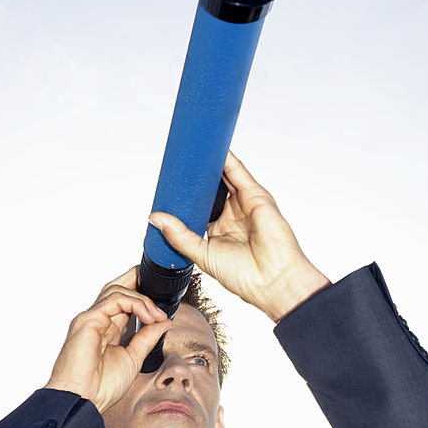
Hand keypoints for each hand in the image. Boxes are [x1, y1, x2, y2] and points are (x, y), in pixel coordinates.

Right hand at [43, 266, 171, 413]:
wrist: (82, 400)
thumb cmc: (100, 386)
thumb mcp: (133, 358)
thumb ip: (147, 338)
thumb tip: (165, 321)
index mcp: (106, 329)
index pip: (122, 302)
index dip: (140, 294)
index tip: (161, 301)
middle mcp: (97, 320)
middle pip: (116, 288)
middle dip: (137, 280)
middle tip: (159, 284)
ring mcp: (91, 318)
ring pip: (117, 291)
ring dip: (142, 298)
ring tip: (157, 315)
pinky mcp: (88, 320)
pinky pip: (114, 299)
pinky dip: (135, 303)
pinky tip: (148, 316)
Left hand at [148, 151, 330, 320]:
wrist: (272, 280)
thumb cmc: (244, 276)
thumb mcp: (202, 255)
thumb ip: (179, 236)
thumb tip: (156, 219)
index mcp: (218, 231)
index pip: (198, 207)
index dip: (185, 196)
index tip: (168, 187)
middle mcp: (231, 215)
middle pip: (211, 188)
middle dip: (196, 177)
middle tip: (179, 164)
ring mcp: (244, 204)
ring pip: (223, 176)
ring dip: (209, 163)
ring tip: (192, 150)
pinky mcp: (255, 195)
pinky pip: (238, 171)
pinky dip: (226, 158)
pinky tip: (214, 147)